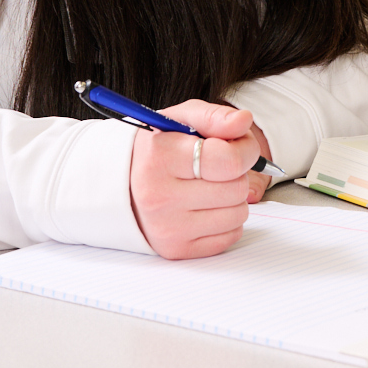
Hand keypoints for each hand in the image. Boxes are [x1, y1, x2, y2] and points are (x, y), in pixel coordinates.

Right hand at [127, 101, 272, 258]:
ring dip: (233, 198)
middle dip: (236, 174)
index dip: (245, 149)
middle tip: (216, 167)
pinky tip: (205, 207)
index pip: (229, 161)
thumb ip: (215, 117)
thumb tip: (244, 121)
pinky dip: (226, 221)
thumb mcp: (181, 120)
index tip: (238, 145)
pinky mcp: (176, 250)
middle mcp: (159, 197)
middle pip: (236, 189)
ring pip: (238, 215)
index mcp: (160, 159)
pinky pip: (230, 236)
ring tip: (209, 186)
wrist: (122, 184)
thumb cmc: (159, 149)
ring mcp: (167, 228)